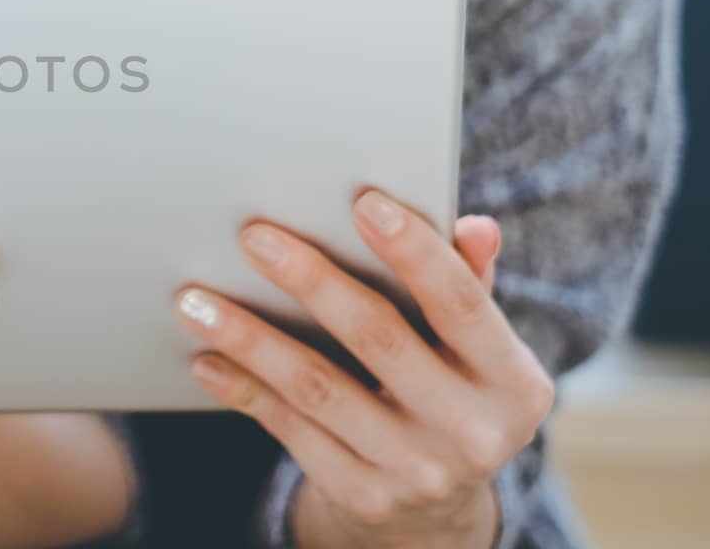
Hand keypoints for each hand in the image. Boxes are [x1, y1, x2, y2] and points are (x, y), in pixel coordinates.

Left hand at [174, 192, 554, 548]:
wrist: (435, 509)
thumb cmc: (448, 389)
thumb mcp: (476, 350)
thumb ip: (468, 283)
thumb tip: (474, 227)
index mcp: (513, 382)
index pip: (462, 303)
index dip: (415, 251)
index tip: (363, 201)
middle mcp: (472, 432)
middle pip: (379, 339)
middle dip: (312, 280)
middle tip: (253, 235)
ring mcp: (415, 471)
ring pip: (318, 388)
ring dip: (251, 338)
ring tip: (196, 298)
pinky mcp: (363, 496)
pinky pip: (290, 431)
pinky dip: (244, 390)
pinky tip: (205, 358)